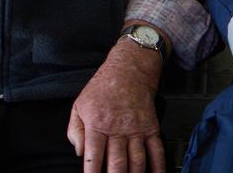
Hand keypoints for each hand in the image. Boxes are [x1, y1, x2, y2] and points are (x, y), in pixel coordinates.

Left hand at [67, 38, 164, 172]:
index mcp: (97, 124)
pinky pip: (156, 150)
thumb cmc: (103, 87)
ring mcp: (136, 129)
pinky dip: (157, 166)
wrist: (130, 69)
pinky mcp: (151, 127)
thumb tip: (80, 153)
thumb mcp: (79, 105)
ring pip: (137, 160)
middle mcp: (117, 129)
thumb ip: (75, 131)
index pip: (93, 156)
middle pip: (117, 162)